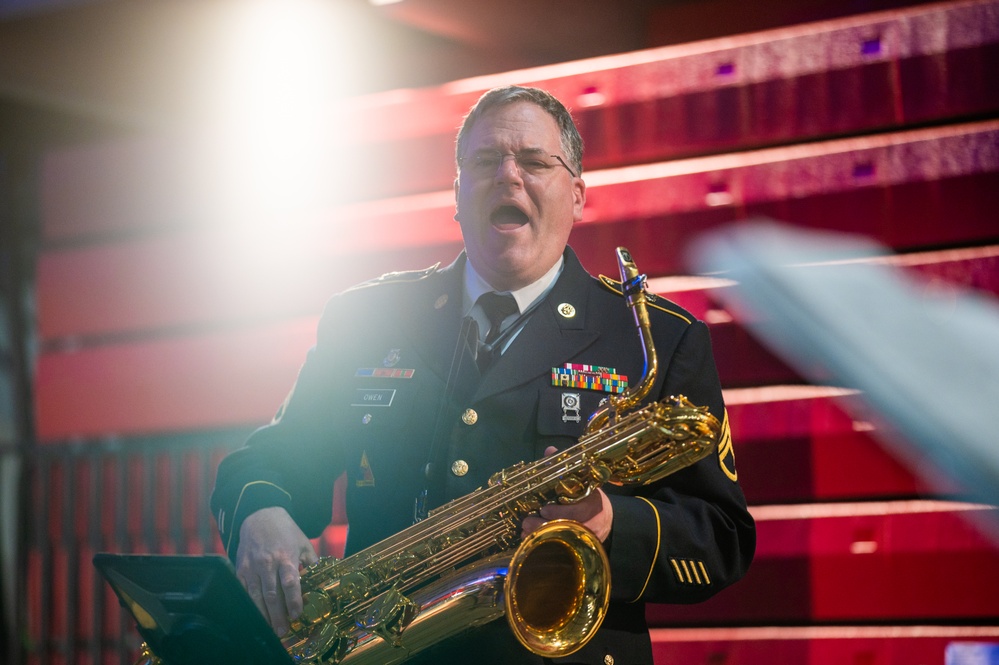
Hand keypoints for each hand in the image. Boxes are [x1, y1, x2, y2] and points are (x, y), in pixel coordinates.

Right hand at [236, 507, 318, 635]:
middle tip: (283, 632)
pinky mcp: (240, 569)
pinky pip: (244, 590)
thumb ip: (311, 563)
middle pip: (272, 594)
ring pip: (256, 596)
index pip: (290, 583)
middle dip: (277, 615)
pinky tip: (255, 616)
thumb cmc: (286, 532)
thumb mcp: (303, 543)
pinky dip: (249, 604)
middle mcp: (267, 564)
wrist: (259, 517)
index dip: (293, 601)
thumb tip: (321, 580)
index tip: (297, 615)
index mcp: (286, 557)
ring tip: (270, 629)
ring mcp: (251, 567)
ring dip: (263, 614)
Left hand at [521, 446, 613, 541]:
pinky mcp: (581, 549)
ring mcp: (588, 538)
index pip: (578, 511)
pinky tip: (531, 541)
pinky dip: (544, 545)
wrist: (606, 519)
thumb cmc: (589, 497)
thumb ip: (565, 469)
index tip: (544, 509)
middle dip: (544, 526)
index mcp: (593, 503)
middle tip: (527, 521)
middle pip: (567, 529)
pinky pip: (561, 550)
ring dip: (541, 537)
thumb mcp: (583, 481)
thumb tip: (549, 451)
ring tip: (525, 530)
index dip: (559, 512)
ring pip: (562, 541)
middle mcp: (592, 523)